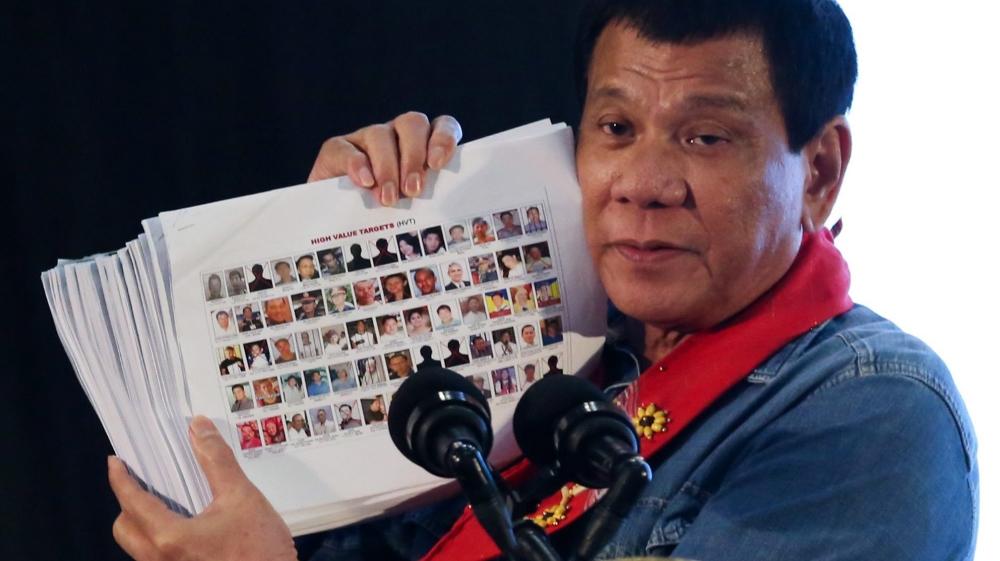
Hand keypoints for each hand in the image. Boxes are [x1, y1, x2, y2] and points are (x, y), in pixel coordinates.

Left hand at [109, 416, 297, 560]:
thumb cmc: (259, 550)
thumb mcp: (242, 497)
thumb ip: (217, 461)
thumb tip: (199, 428)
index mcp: (169, 538)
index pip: (131, 502)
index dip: (120, 479)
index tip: (116, 462)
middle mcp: (160, 560)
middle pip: (125, 528)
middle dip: (128, 504)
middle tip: (144, 484)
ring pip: (139, 547)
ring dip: (144, 523)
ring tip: (167, 504)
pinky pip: (157, 558)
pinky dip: (160, 539)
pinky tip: (188, 528)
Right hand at [308, 112, 462, 205]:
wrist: (338, 220)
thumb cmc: (388, 215)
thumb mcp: (414, 208)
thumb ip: (429, 201)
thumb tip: (440, 211)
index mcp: (424, 145)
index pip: (443, 126)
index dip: (443, 139)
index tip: (438, 163)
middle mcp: (398, 135)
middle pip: (412, 124)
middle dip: (414, 157)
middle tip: (412, 190)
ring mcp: (368, 138)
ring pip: (381, 135)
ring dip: (387, 168)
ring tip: (388, 199)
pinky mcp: (337, 148)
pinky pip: (347, 148)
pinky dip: (357, 165)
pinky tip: (364, 183)